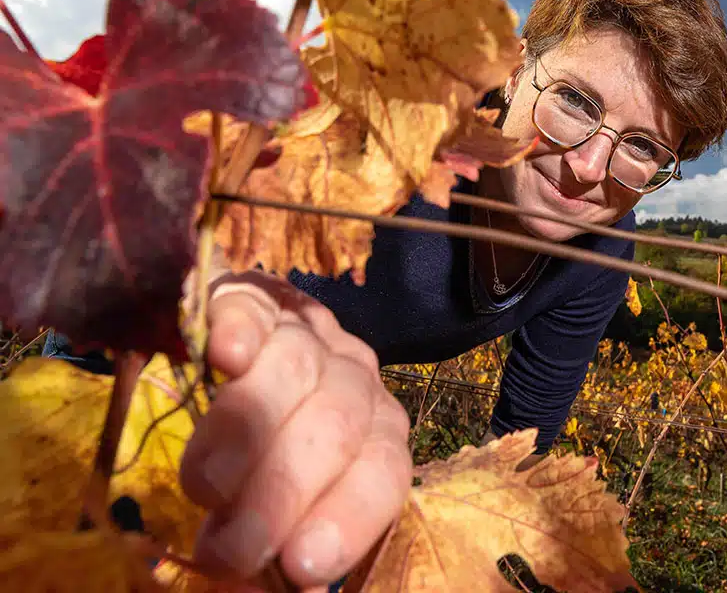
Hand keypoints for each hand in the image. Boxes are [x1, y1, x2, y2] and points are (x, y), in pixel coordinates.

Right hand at [179, 270, 412, 589]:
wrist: (238, 348)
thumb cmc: (264, 453)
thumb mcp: (288, 504)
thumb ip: (291, 537)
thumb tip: (286, 586)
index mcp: (376, 431)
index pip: (383, 470)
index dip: (347, 517)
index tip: (301, 566)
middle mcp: (353, 378)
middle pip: (335, 424)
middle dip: (283, 492)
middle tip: (232, 549)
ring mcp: (306, 333)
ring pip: (294, 369)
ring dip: (248, 433)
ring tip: (206, 489)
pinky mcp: (252, 299)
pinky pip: (253, 310)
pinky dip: (240, 331)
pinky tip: (223, 358)